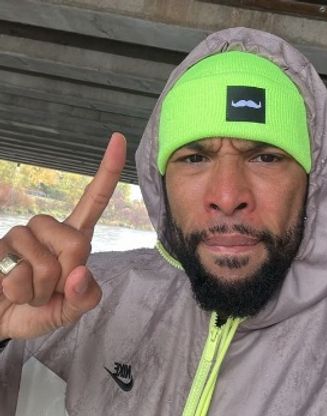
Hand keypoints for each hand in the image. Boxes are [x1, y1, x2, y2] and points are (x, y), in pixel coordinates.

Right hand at [0, 132, 125, 339]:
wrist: (2, 320)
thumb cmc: (41, 308)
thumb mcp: (70, 310)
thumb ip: (83, 298)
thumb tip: (79, 274)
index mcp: (75, 238)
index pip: (94, 200)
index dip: (107, 171)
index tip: (118, 139)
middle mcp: (51, 229)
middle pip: (75, 241)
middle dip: (66, 276)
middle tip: (53, 289)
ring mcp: (23, 236)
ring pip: (43, 259)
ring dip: (39, 288)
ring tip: (31, 291)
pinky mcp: (0, 247)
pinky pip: (17, 272)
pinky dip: (20, 293)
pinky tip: (12, 291)